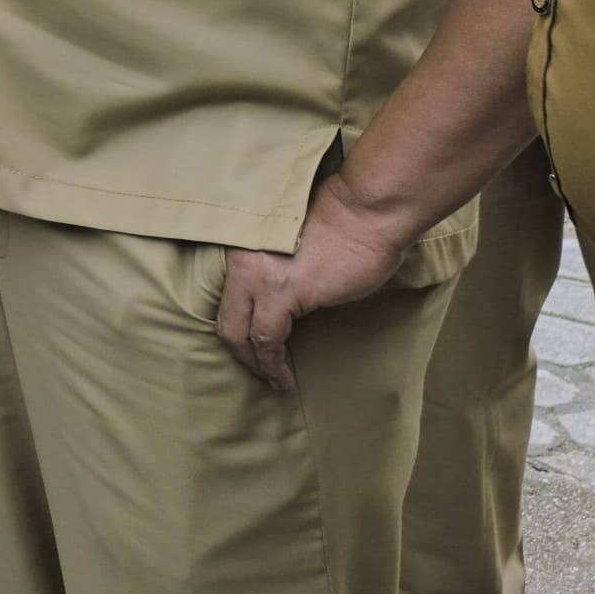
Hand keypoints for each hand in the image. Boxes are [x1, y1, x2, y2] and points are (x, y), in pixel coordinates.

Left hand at [214, 178, 419, 392]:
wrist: (367, 212)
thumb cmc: (344, 225)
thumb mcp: (291, 248)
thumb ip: (274, 270)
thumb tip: (276, 303)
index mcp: (242, 246)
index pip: (227, 299)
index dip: (237, 330)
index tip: (251, 350)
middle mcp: (241, 260)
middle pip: (226, 320)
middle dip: (240, 353)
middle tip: (258, 372)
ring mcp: (259, 275)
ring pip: (241, 333)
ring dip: (257, 365)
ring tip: (274, 381)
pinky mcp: (284, 292)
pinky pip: (268, 339)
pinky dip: (273, 365)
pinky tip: (284, 378)